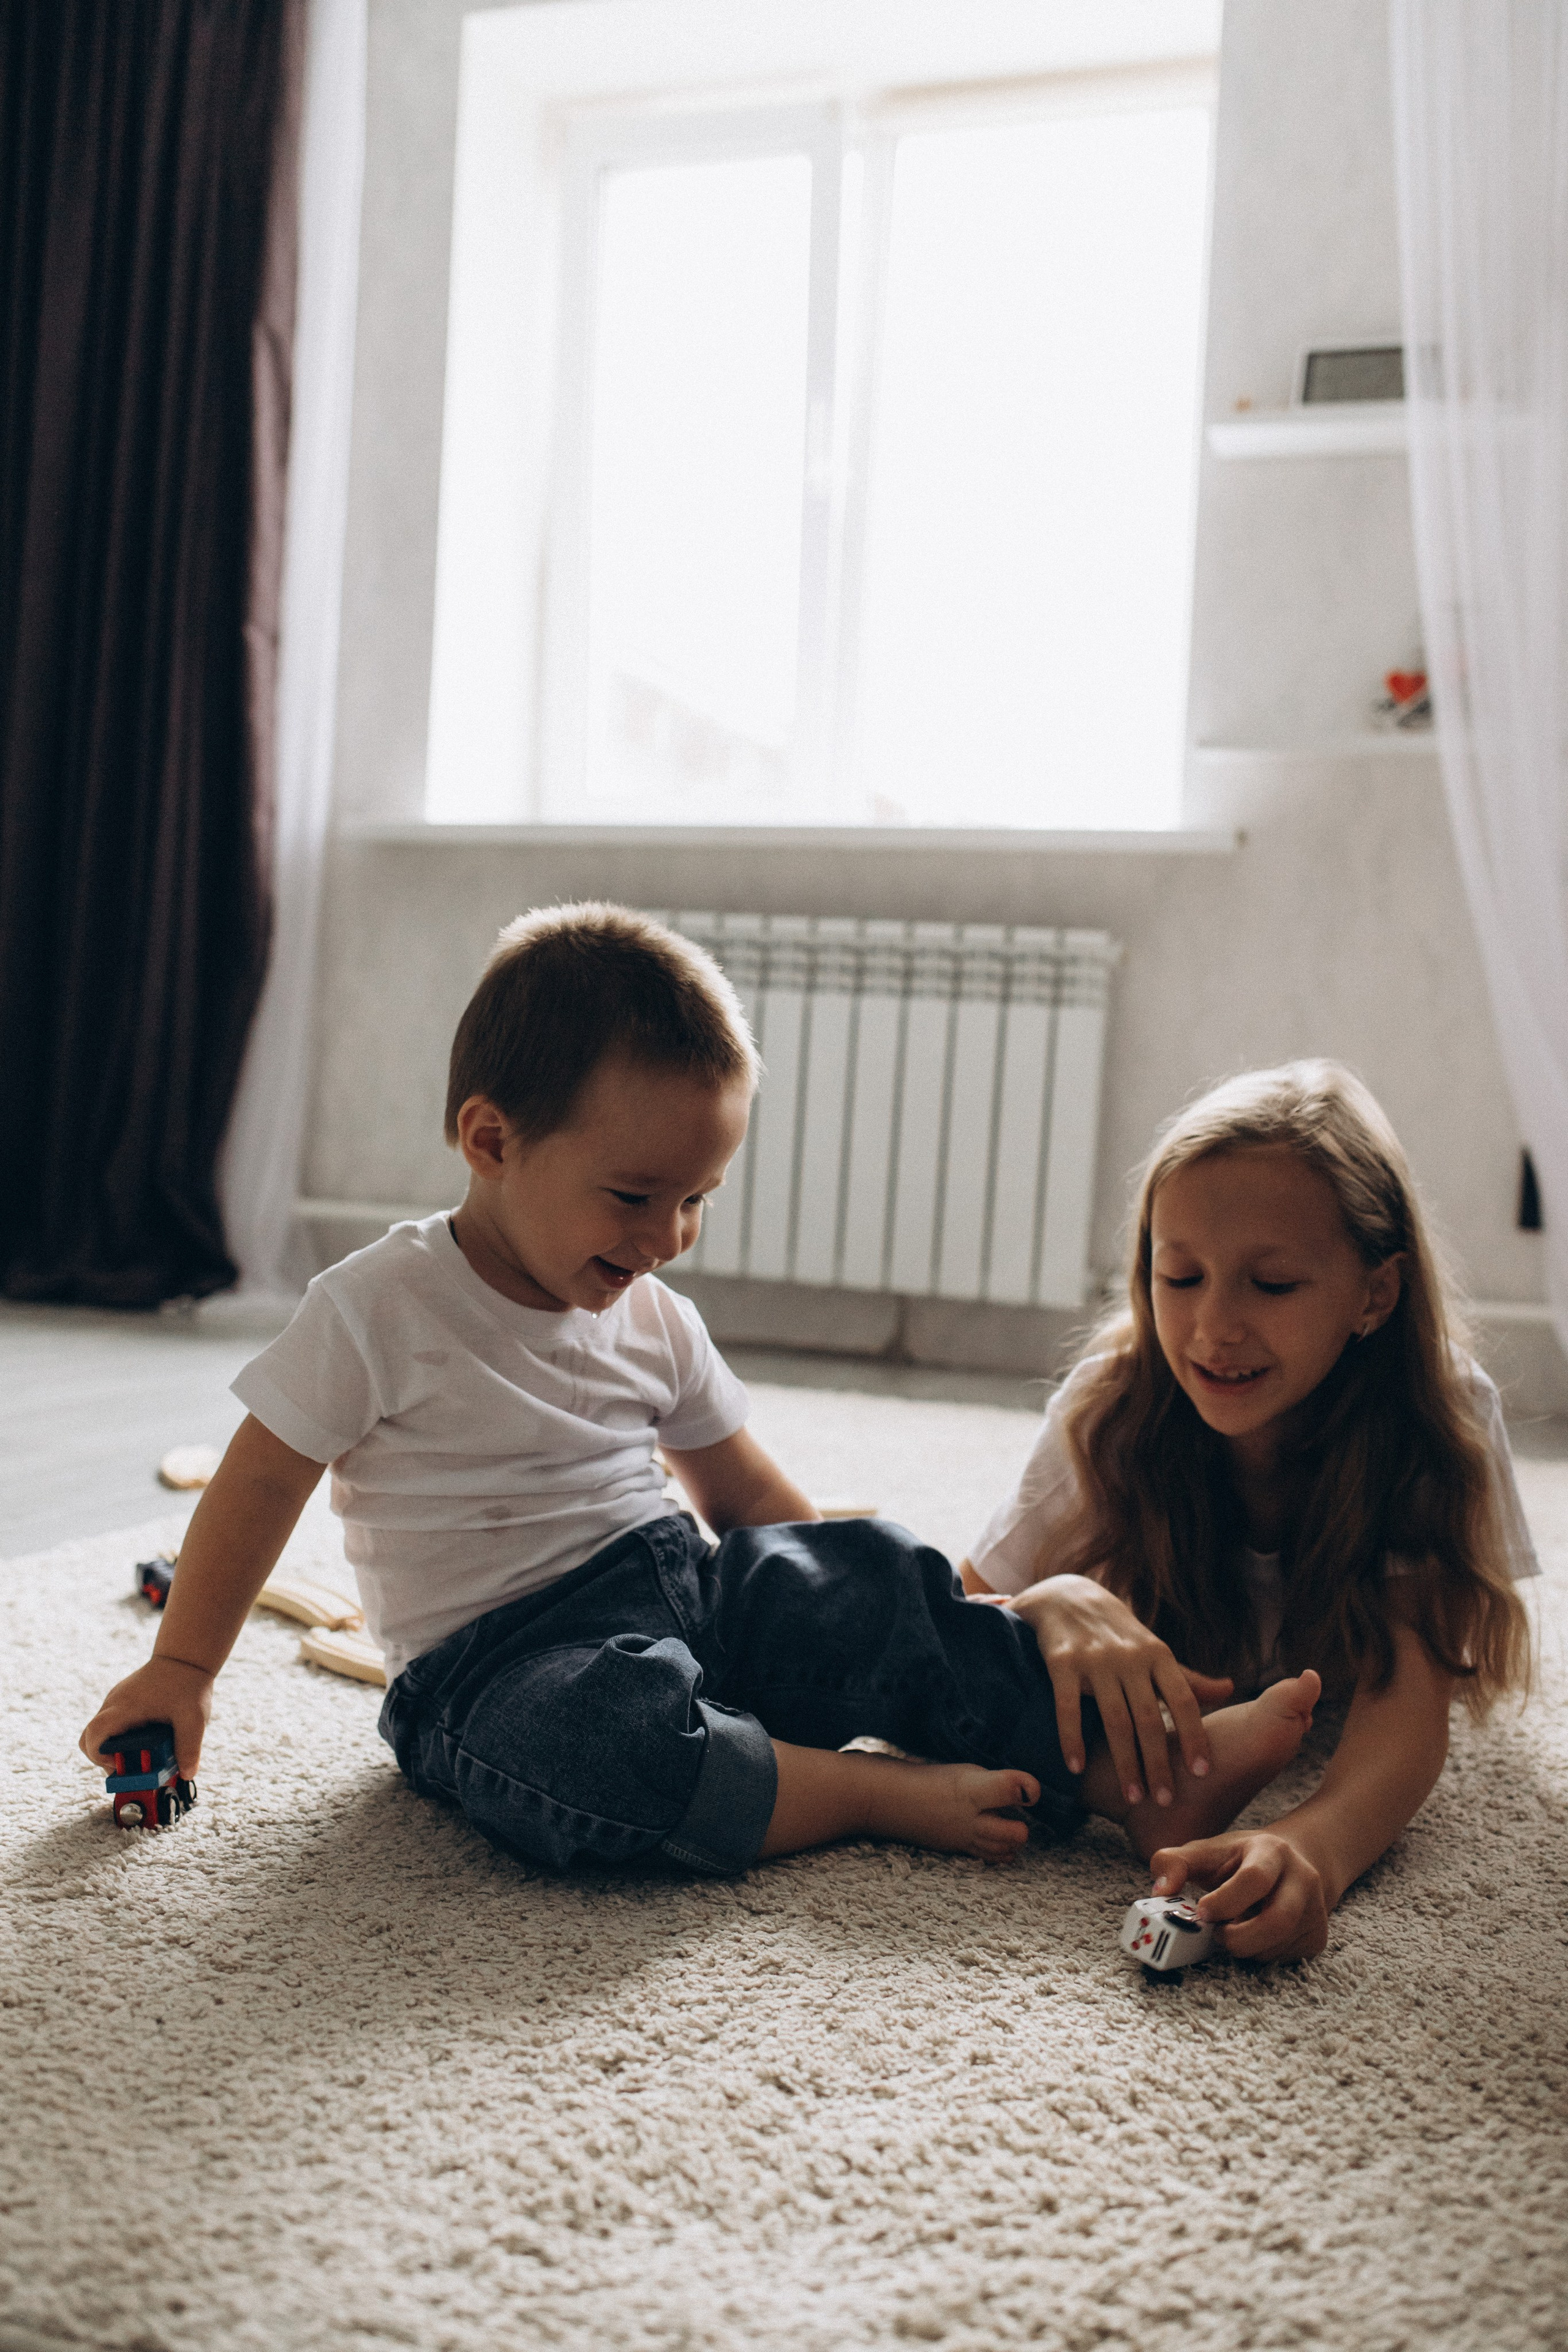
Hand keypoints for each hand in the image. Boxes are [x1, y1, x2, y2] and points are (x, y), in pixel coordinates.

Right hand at [80, 1655, 214, 1782]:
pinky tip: (148, 1739)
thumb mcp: (194, 1719)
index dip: (99, 1755)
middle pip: (89, 1737)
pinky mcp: (123, 1701)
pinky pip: (113, 1724)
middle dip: (104, 1758)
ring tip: (143, 1755)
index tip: (119, 1764)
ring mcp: (116, 1701)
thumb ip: (189, 1747)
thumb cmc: (187, 1684)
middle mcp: (114, 1703)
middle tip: (130, 1766)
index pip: (95, 1733)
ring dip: (116, 1748)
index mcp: (125, 1707)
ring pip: (101, 1732)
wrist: (185, 1656)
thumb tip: (188, 1774)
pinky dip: (123, 1737)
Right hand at [1005, 1575, 1231, 1805]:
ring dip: (1124, 1762)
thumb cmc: (1120, 1635)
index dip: (1194, 1736)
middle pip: (1150, 1718)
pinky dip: (1072, 1740)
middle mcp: (1131, 1656)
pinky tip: (1075, 1769)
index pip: (1184, 1700)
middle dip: (1159, 1763)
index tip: (1202, 1772)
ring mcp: (1095, 1659)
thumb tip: (1231, 1689)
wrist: (1067, 1597)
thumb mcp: (1155, 1651)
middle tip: (1165, 1801)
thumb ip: (1188, 1678)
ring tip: (1132, 1798)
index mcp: (1158, 1655)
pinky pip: (1068, 1707)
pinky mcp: (1062, 1661)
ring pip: (1114, 1719)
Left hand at [1150, 1828, 1331, 1961]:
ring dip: (1246, 1947)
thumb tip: (1160, 1891)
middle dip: (1239, 1937)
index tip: (1201, 1912)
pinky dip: (1260, 1954)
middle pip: (1278, 1920)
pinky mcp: (1318, 1937)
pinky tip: (1252, 1936)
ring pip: (1279, 1945)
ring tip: (1232, 1930)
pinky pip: (1285, 1958)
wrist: (1290, 1864)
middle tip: (1217, 1935)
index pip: (1254, 1879)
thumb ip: (1175, 1863)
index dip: (1226, 1901)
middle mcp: (1302, 1879)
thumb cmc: (1238, 1860)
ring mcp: (1315, 1910)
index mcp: (1272, 1852)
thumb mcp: (1206, 1852)